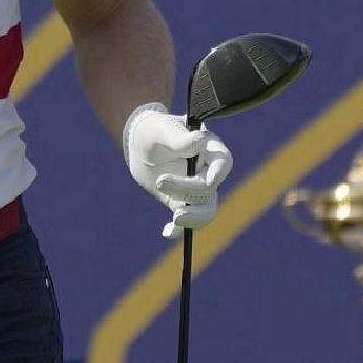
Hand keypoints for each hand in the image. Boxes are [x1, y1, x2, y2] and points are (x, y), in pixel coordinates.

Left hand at [123, 102, 233, 239]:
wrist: (139, 146)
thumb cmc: (154, 131)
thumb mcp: (162, 129)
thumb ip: (180, 138)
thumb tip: (199, 141)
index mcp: (208, 147)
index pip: (223, 160)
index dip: (220, 171)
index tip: (210, 181)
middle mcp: (207, 171)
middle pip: (209, 188)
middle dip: (188, 189)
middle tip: (161, 181)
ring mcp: (196, 189)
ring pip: (205, 208)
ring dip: (193, 215)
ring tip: (175, 217)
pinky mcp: (182, 202)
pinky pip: (186, 220)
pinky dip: (179, 230)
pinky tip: (167, 232)